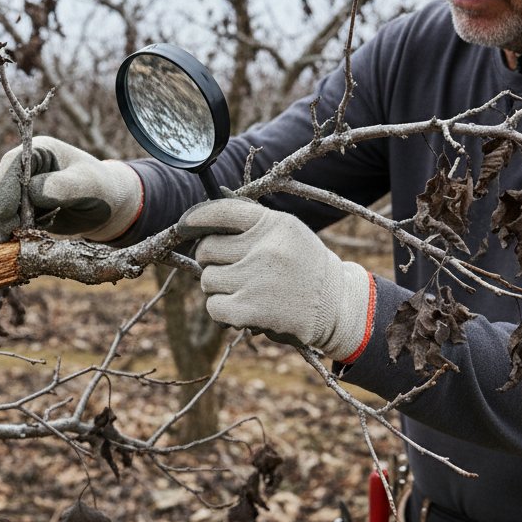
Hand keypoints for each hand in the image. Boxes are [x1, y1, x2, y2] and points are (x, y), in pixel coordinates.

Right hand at [0, 137, 142, 243]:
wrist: (102, 205)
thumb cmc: (99, 190)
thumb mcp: (88, 186)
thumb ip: (63, 186)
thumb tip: (32, 192)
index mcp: (39, 150)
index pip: (11, 164)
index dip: (4, 190)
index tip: (8, 218)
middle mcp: (21, 164)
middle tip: (8, 235)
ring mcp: (13, 184)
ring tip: (6, 241)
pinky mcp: (11, 204)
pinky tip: (5, 242)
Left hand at [177, 199, 374, 361]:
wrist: (337, 306)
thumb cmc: (303, 267)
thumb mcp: (286, 234)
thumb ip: (249, 225)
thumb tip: (198, 220)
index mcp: (273, 224)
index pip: (221, 211)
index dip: (196, 218)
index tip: (185, 225)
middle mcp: (265, 248)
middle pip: (207, 249)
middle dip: (212, 261)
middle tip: (233, 270)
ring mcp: (257, 279)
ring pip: (207, 279)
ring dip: (219, 288)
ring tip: (246, 290)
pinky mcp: (252, 310)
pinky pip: (213, 306)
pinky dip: (222, 310)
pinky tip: (243, 308)